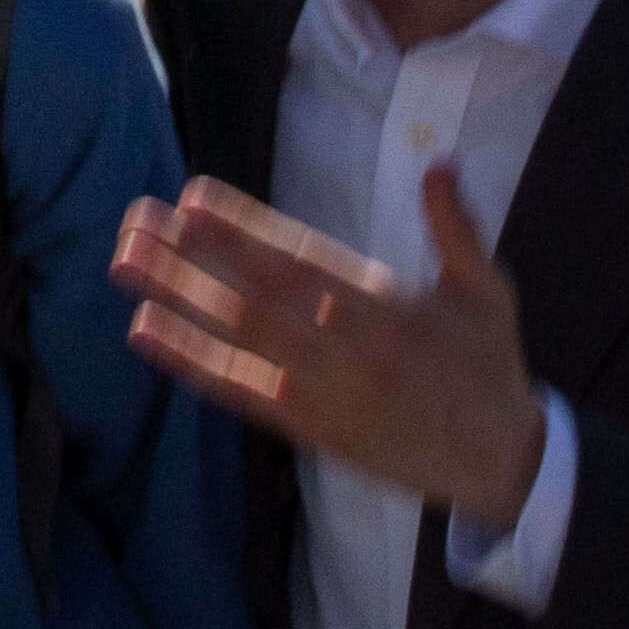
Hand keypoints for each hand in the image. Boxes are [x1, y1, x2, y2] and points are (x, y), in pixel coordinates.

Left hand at [116, 162, 545, 532]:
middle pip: (258, 299)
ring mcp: (329, 394)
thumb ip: (457, 228)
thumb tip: (442, 161)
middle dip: (193, 258)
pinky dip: (192, 362)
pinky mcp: (314, 430)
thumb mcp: (487, 293)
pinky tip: (144, 330)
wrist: (507, 466)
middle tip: (135, 220)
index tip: (192, 198)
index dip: (245, 231)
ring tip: (122, 261)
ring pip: (241, 342)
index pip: (304, 262)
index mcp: (391, 309)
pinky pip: (243, 392)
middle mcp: (353, 352)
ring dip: (177, 300)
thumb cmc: (489, 366)